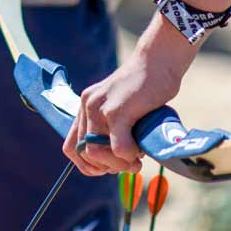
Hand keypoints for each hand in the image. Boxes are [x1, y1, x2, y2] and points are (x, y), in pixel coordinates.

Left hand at [63, 37, 190, 175]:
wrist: (159, 61)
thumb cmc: (147, 87)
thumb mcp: (121, 106)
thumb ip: (113, 127)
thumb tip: (116, 160)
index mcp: (86, 106)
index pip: (72, 146)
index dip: (87, 165)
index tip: (108, 168)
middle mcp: (88, 105)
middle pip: (83, 153)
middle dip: (106, 167)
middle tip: (128, 164)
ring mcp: (100, 107)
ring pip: (96, 153)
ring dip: (117, 165)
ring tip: (135, 160)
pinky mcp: (117, 111)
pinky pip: (119, 149)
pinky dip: (130, 156)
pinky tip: (141, 149)